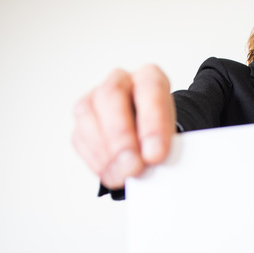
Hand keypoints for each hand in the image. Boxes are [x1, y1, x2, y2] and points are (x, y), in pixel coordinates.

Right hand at [72, 64, 174, 188]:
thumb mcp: (173, 136)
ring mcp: (95, 98)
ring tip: (123, 175)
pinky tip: (110, 173)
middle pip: (111, 95)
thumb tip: (153, 161)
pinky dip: (95, 159)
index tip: (156, 154)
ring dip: (106, 151)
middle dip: (121, 135)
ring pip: (88, 114)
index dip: (152, 123)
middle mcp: (120, 81)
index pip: (150, 88)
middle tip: (134, 166)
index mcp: (149, 77)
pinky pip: (80, 137)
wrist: (148, 141)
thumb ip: (167, 145)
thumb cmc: (161, 134)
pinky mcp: (82, 120)